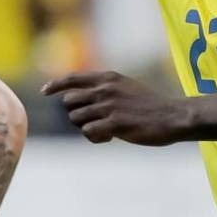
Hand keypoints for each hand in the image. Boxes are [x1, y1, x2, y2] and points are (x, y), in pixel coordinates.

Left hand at [42, 71, 192, 144]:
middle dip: (76, 115)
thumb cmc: (150, 105)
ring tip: (104, 131)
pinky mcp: (115, 124)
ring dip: (86, 128)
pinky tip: (110, 138)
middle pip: (70, 102)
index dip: (55, 85)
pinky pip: (88, 132)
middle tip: (94, 123)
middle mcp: (105, 89)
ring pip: (76, 119)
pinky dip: (95, 138)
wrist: (172, 116)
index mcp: (108, 78)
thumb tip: (80, 99)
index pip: (72, 78)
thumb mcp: (126, 87)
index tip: (44, 92)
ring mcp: (109, 106)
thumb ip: (104, 89)